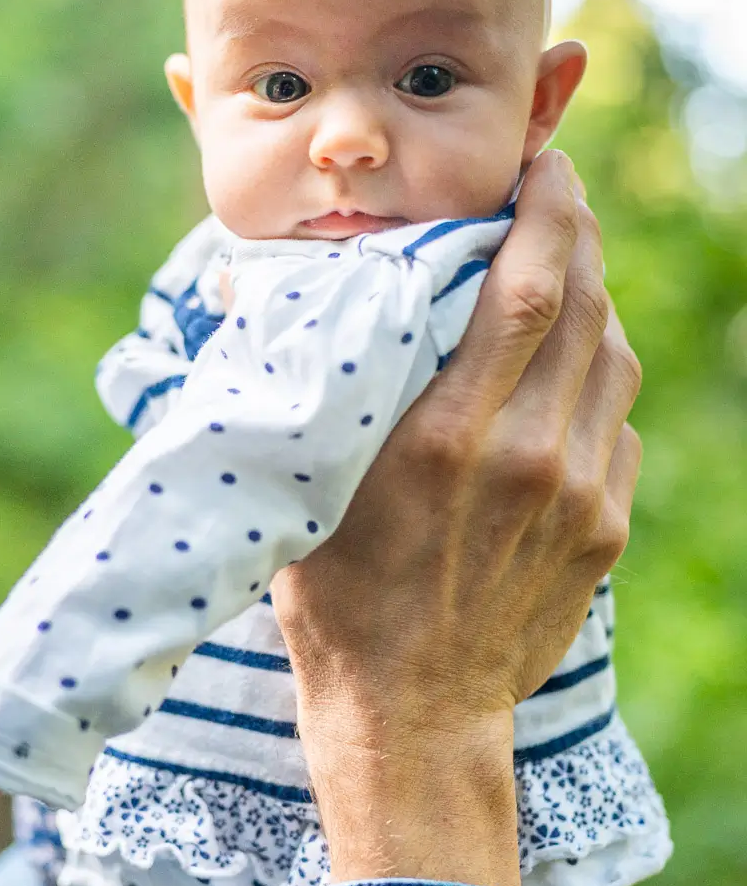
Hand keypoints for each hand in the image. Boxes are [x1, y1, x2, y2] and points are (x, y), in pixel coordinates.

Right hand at [271, 151, 641, 885]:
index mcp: (448, 435)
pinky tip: (561, 378)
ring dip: (595, 304)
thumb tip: (268, 291)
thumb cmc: (338, 602)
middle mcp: (527, 454)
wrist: (411, 719)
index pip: (527, 288)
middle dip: (578, 236)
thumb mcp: (312, 488)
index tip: (545, 166)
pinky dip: (595, 384)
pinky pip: (616, 427)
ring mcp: (577, 495)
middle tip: (555, 197)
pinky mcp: (603, 531)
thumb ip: (321, 389)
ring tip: (562, 277)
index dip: (548, 212)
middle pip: (585, 307)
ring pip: (612, 362)